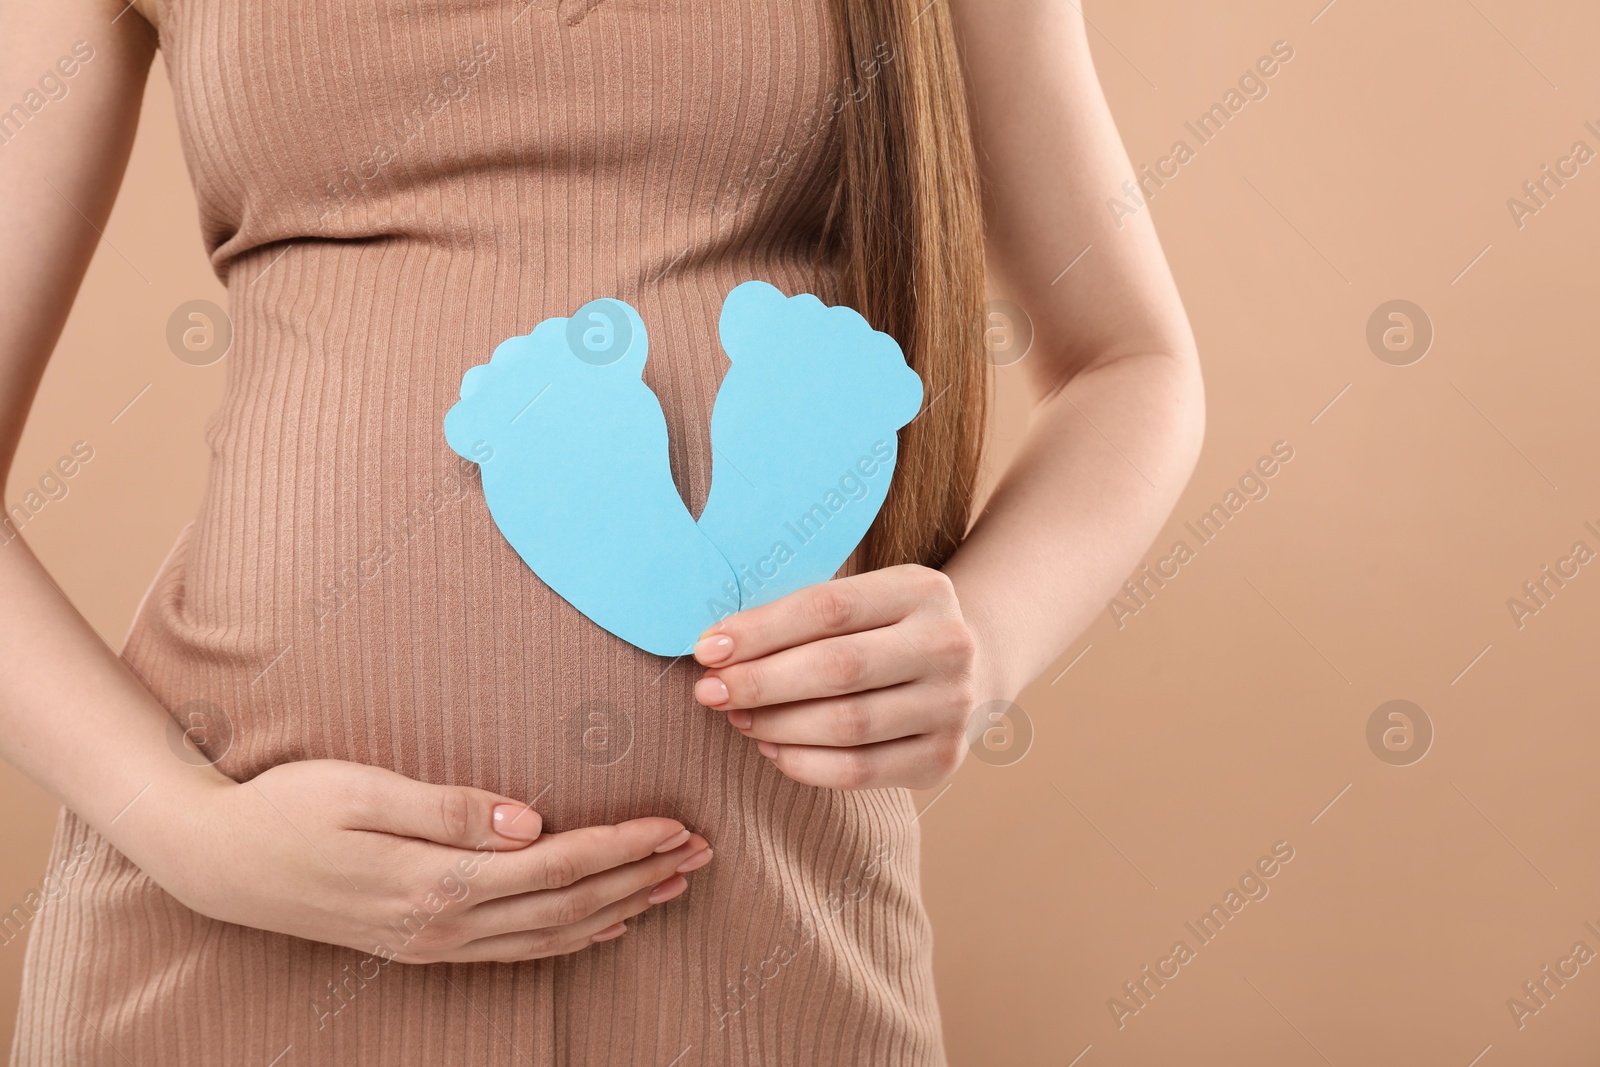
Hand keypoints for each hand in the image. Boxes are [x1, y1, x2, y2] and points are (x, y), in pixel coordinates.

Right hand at [132, 760, 711, 963]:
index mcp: (436, 881)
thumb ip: (447, 808)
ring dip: (619, 907)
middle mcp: (444, 923)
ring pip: (551, 934)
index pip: (557, 866)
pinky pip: (517, 949)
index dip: (622, 848)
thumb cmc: (287, 808)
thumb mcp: (361, 791)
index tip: (675, 826)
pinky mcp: (423, 944)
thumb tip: (528, 821)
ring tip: (673, 885)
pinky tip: (604, 924)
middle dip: (641, 877)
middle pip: (568, 904)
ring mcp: (435, 942)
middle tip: (702, 851)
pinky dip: (572, 937)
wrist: (218, 862)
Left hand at [691, 564, 979, 789]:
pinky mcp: (942, 758)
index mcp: (921, 590)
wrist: (969, 668)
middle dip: (760, 682)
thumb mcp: (863, 600)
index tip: (708, 648)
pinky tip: (772, 748)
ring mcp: (952, 706)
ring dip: (776, 725)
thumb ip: (802, 617)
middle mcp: (947, 645)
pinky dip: (803, 764)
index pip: (829, 608)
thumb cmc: (886, 630)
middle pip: (837, 668)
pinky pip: (859, 771)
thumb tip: (718, 651)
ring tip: (738, 718)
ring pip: (845, 725)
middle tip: (710, 691)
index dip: (761, 630)